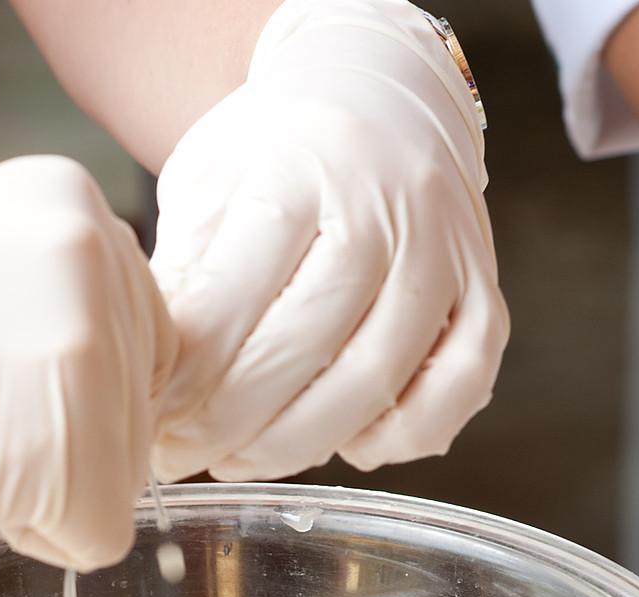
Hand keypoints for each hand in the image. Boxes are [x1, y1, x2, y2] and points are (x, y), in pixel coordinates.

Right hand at [0, 159, 175, 570]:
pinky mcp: (78, 447)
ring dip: (40, 489)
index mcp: (82, 209)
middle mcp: (105, 264)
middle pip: (138, 417)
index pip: (139, 345)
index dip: (68, 395)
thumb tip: (119, 405)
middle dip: (57, 442)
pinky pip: (99, 539)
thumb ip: (56, 310)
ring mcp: (96, 353)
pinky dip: (31, 538)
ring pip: (122, 480)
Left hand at [149, 0, 507, 481]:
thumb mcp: (212, 181)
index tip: (154, 416)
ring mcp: (449, 253)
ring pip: (375, 381)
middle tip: (184, 453)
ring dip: (298, 444)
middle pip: (307, 346)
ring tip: (238, 458)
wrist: (381, 95)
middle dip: (232, 421)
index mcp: (309, 162)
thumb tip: (152, 378)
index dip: (192, 374)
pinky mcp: (485, 296)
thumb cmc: (281, 151)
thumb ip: (186, 273)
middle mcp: (393, 203)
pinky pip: (454, 393)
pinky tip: (343, 443)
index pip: (241, 292)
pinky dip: (397, 438)